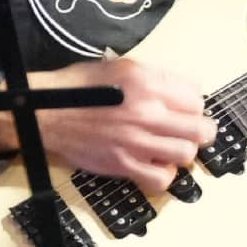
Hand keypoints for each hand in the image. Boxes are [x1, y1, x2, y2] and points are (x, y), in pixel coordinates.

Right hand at [0, 58, 215, 191]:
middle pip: (201, 128)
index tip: (185, 108)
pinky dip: (164, 174)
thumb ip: (155, 77)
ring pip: (186, 154)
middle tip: (190, 130)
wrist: (45, 113)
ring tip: (171, 146)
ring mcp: (136, 141)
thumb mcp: (120, 67)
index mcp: (146, 81)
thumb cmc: (79, 88)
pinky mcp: (124, 165)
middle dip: (201, 129)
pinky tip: (156, 164)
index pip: (197, 97)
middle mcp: (146, 110)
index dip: (193, 103)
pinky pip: (162, 179)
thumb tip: (183, 90)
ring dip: (183, 150)